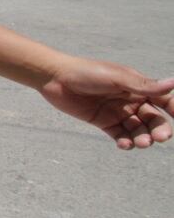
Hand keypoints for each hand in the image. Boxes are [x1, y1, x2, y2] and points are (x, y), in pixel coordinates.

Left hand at [39, 60, 173, 148]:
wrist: (55, 78)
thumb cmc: (87, 72)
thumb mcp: (116, 77)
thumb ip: (143, 85)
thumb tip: (173, 83)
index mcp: (137, 86)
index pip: (163, 100)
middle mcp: (131, 100)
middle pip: (153, 119)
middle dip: (159, 129)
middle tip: (160, 137)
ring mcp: (118, 112)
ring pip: (138, 130)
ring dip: (143, 138)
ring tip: (141, 142)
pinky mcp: (103, 122)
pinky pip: (120, 135)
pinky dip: (125, 142)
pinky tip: (124, 144)